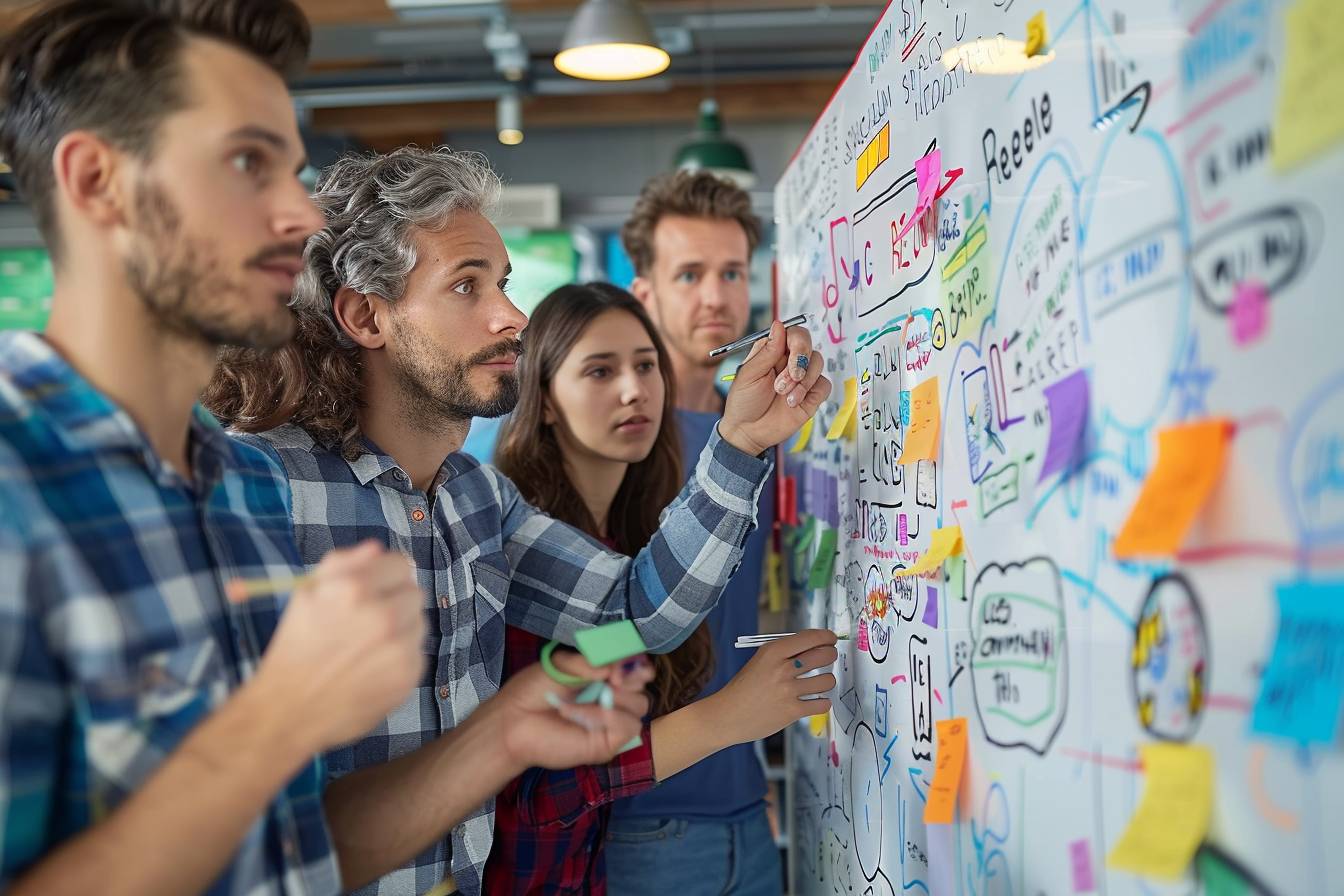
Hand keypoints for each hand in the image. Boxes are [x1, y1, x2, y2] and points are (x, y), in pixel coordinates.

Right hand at [236, 541, 425, 752]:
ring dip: (400, 629)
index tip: (375, 589)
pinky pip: (417, 652)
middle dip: (394, 601)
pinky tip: (372, 668)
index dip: (386, 575)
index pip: (401, 564)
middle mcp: (383, 616)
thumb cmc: (296, 646)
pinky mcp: (409, 675)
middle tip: (367, 622)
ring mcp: (399, 647)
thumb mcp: (307, 594)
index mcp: (354, 589)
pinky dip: (400, 657)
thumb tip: (377, 548)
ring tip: (366, 647)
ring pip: (419, 622)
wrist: (289, 709)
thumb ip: (343, 562)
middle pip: (414, 592)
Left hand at [482, 650, 653, 770]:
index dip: (637, 663)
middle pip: (642, 686)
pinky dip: (610, 716)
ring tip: (594, 696)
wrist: (515, 720)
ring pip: (641, 706)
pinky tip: (587, 714)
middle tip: (613, 678)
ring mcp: (610, 722)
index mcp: (601, 677)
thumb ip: (592, 661)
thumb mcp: (563, 664)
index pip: (634, 667)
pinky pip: (629, 727)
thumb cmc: (534, 690)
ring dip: (620, 697)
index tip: (625, 662)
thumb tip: (616, 668)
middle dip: (632, 677)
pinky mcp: (608, 743)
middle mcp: (610, 698)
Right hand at [705, 629, 836, 743]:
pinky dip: (822, 702)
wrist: (727, 715)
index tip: (831, 639)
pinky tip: (814, 701)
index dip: (827, 636)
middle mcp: (782, 669)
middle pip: (824, 655)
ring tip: (818, 683)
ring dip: (826, 681)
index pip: (811, 637)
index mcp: (772, 651)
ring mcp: (788, 691)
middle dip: (830, 654)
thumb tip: (814, 645)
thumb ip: (785, 653)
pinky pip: (822, 704)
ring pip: (827, 680)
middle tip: (828, 657)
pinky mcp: (792, 712)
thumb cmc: (744, 688)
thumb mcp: (760, 661)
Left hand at [719, 321, 830, 455]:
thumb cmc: (744, 401)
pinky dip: (811, 392)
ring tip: (784, 396)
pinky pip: (824, 384)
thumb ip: (767, 351)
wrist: (748, 431)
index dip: (796, 341)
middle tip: (782, 384)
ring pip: (818, 363)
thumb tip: (779, 324)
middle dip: (799, 363)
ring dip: (802, 381)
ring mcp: (802, 377)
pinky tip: (793, 403)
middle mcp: (790, 361)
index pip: (793, 333)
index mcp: (773, 350)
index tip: (790, 354)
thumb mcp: (749, 375)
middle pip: (809, 346)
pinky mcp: (812, 394)